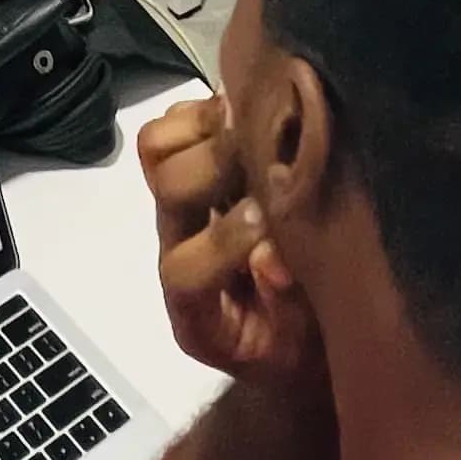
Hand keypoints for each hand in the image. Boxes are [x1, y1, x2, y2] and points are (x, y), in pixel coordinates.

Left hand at [138, 97, 323, 399]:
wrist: (287, 336)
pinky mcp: (191, 174)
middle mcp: (178, 250)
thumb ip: (286, 309)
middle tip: (271, 150)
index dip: (224, 241)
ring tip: (259, 123)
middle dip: (219, 166)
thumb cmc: (297, 344)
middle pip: (170, 193)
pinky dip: (205, 111)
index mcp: (196, 310)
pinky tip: (252, 113)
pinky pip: (172, 128)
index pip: (185, 271)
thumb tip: (268, 257)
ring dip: (207, 129)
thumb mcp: (301, 348)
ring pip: (159, 152)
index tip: (271, 222)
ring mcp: (179, 210)